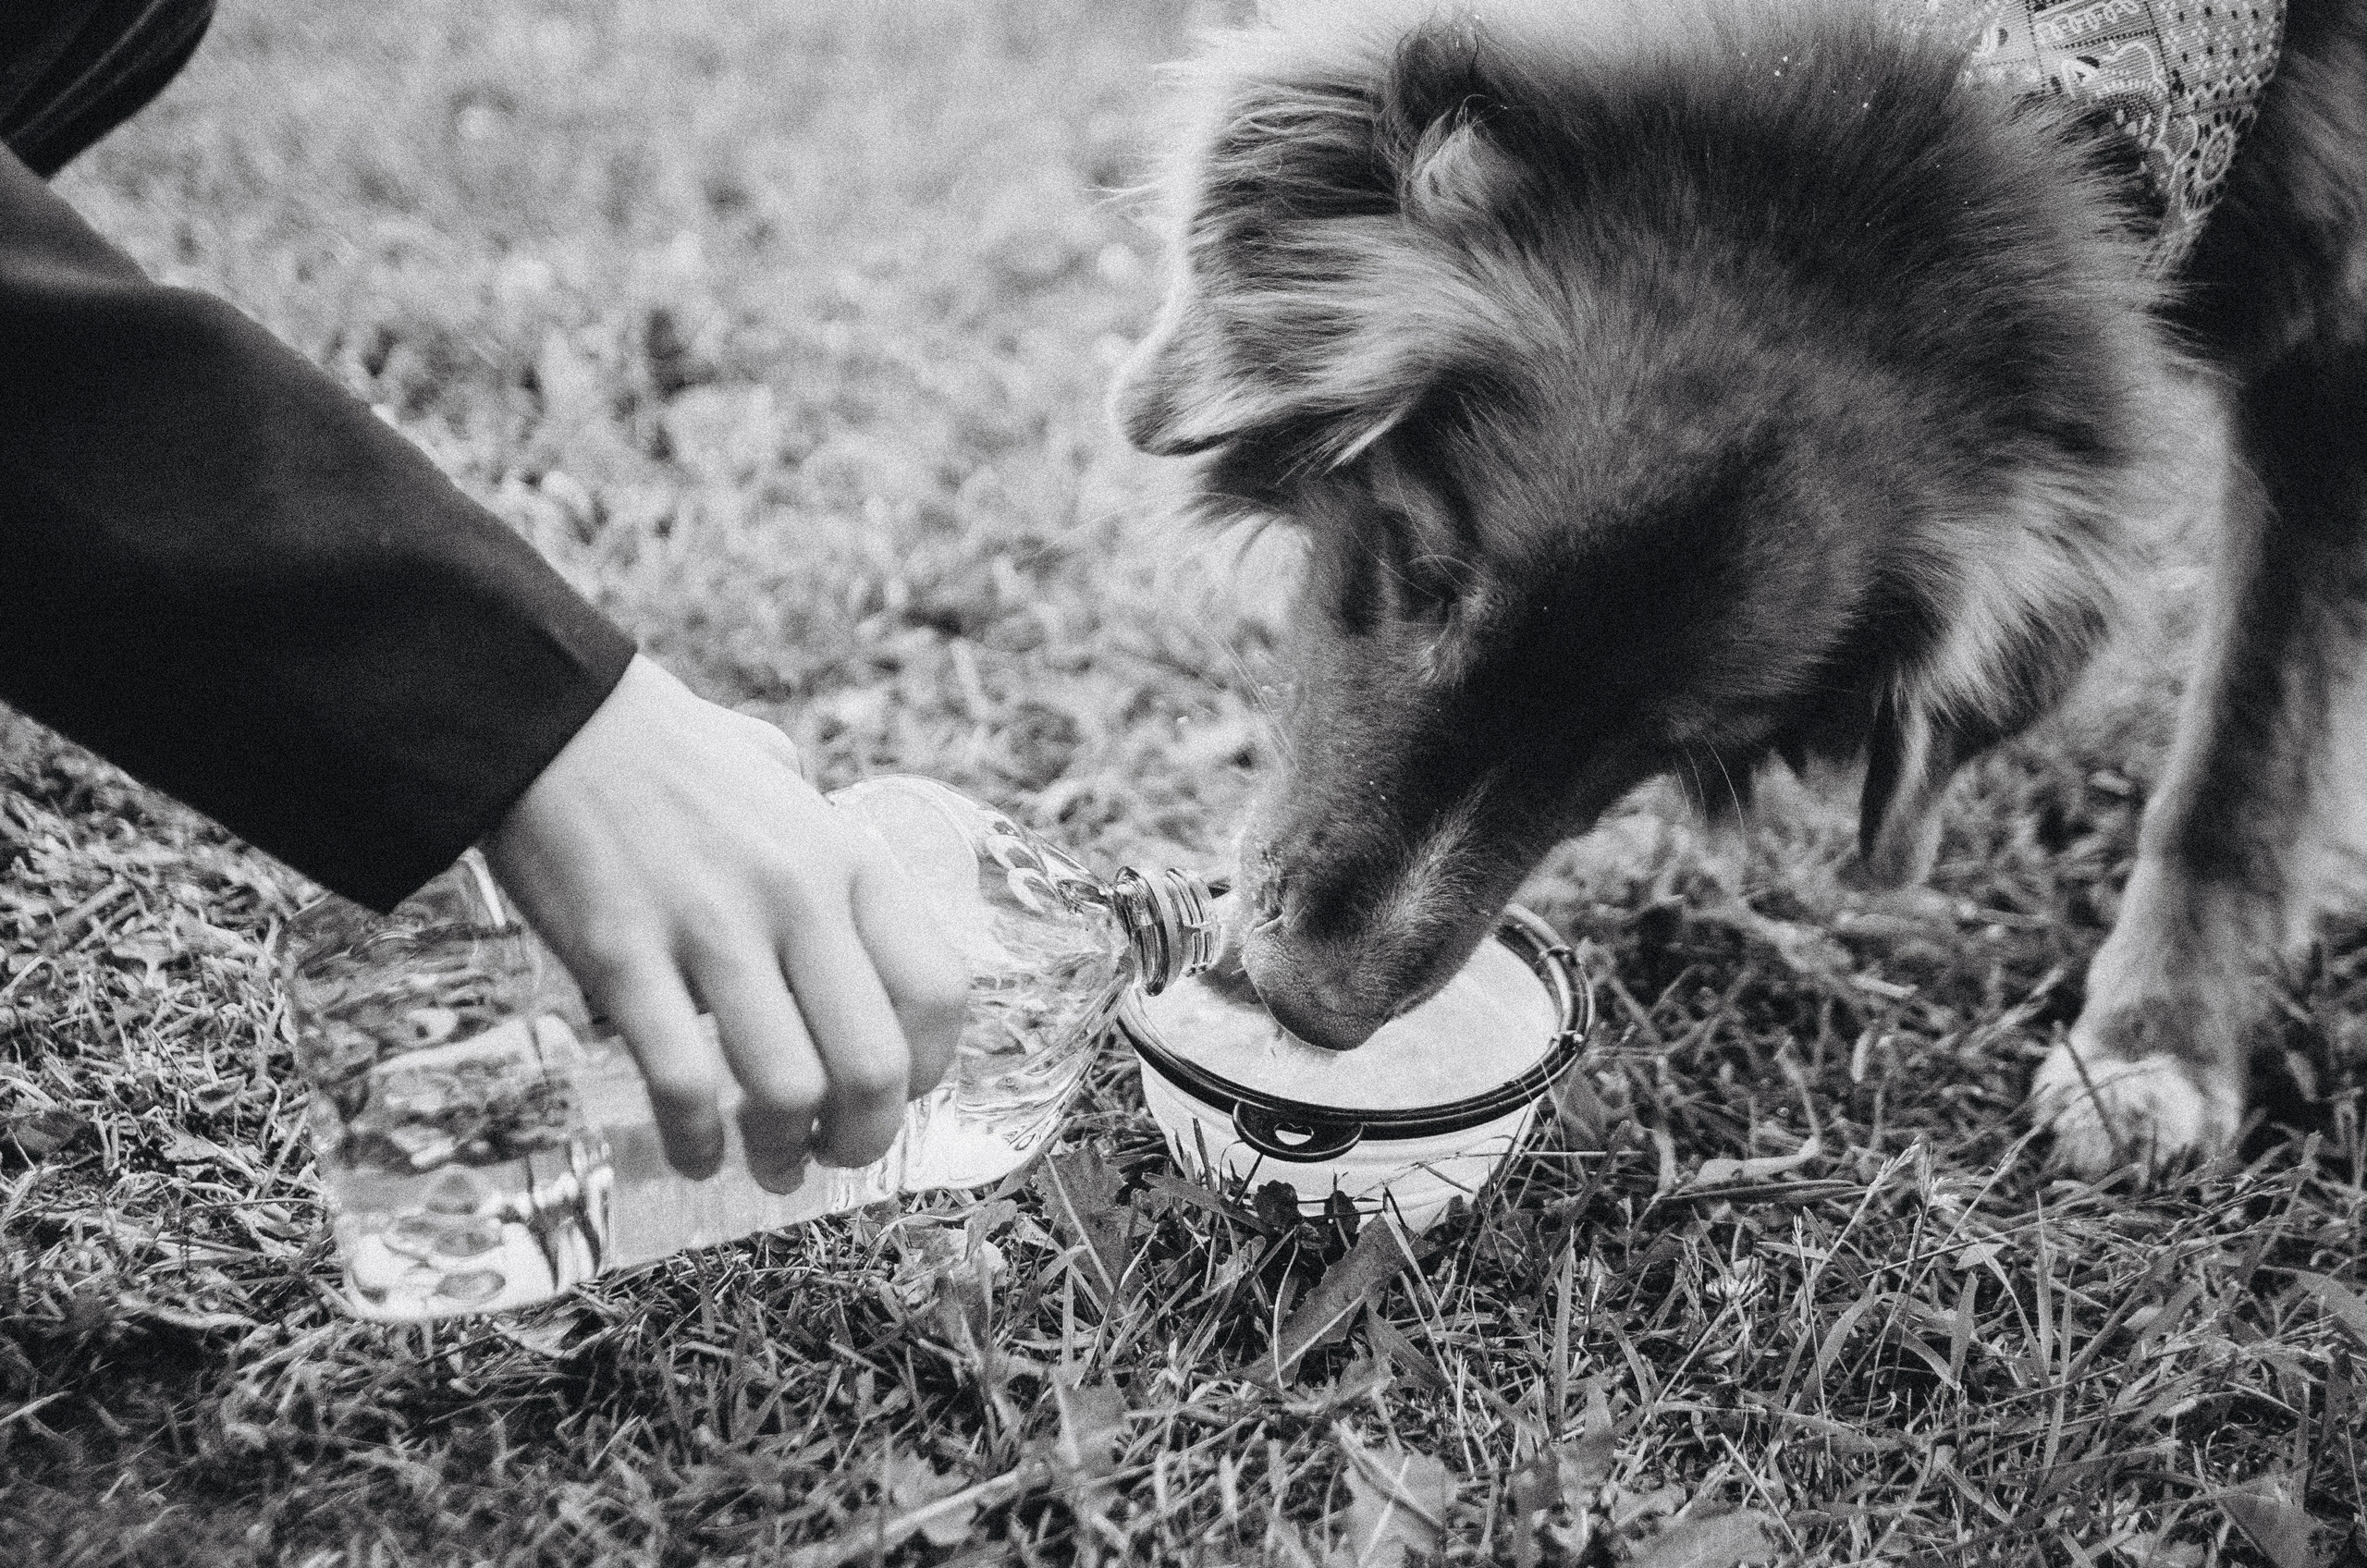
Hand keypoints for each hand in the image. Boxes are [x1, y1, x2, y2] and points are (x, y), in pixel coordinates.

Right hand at [480, 654, 967, 1190]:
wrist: (551, 719)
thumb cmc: (671, 753)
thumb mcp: (782, 779)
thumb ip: (824, 839)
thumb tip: (846, 901)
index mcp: (847, 858)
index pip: (939, 989)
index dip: (931, 1068)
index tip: (900, 1094)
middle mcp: (796, 897)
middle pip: (873, 1064)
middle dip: (863, 1138)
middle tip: (835, 1155)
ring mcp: (710, 928)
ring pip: (785, 1089)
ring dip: (781, 1152)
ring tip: (770, 1166)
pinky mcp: (624, 956)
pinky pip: (680, 1082)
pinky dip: (695, 1141)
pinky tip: (695, 1154)